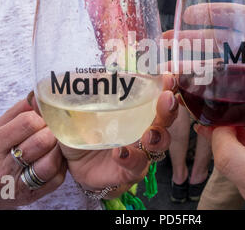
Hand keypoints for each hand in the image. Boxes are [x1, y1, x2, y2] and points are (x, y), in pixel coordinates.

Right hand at [0, 96, 65, 208]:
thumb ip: (17, 112)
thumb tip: (39, 95)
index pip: (27, 123)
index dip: (42, 116)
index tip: (45, 116)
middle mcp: (2, 169)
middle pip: (41, 142)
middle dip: (53, 130)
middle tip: (56, 127)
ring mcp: (17, 185)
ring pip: (50, 162)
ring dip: (59, 148)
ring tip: (57, 141)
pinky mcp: (32, 196)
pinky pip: (56, 177)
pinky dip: (61, 164)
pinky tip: (57, 157)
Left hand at [58, 75, 178, 198]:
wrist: (75, 163)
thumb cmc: (84, 130)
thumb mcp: (81, 107)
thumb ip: (86, 92)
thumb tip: (83, 73)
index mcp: (136, 110)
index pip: (156, 96)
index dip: (165, 87)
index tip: (168, 77)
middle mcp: (143, 129)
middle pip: (165, 119)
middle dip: (169, 109)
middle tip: (167, 99)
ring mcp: (139, 151)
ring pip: (159, 145)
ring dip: (158, 137)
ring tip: (149, 134)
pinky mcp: (129, 171)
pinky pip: (137, 167)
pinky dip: (131, 159)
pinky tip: (120, 153)